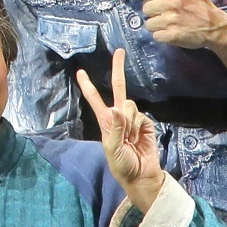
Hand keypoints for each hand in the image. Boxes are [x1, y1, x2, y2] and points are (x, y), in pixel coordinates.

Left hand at [74, 47, 166, 213]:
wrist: (142, 176)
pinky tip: (138, 139)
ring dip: (129, 121)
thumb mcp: (112, 150)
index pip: (95, 99)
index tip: (81, 71)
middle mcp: (118, 117)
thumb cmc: (122, 165)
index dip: (88, 86)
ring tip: (129, 139)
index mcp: (105, 122)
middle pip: (118, 88)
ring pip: (130, 105)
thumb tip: (116, 109)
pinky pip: (140, 115)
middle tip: (119, 51)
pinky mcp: (146, 123)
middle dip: (118, 69)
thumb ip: (114, 129)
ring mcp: (132, 119)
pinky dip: (138, 126)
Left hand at [140, 0, 226, 52]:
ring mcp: (171, 20)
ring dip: (157, 26)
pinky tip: (171, 33)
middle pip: (146, 10)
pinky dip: (162, 37)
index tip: (163, 2)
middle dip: (155, 13)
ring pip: (149, 24)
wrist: (215, 26)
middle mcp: (169, 4)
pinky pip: (156, 36)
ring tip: (169, 24)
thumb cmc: (201, 2)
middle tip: (167, 14)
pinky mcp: (172, 35)